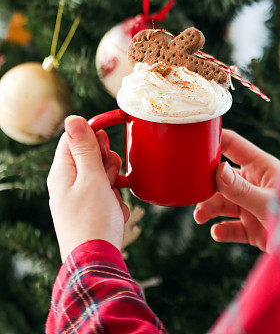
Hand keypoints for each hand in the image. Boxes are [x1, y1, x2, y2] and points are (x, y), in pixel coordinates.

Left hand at [47, 115, 129, 262]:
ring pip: (103, 174)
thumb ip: (85, 147)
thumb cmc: (93, 220)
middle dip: (107, 162)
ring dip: (114, 182)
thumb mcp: (91, 178)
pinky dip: (115, 200)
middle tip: (110, 176)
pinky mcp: (91, 210)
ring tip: (112, 198)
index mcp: (62, 172)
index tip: (107, 144)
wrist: (97, 263)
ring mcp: (79, 198)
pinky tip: (114, 213)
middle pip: (90, 154)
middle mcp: (68, 183)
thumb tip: (72, 118)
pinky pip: (108, 193)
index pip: (73, 138)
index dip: (92, 135)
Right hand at [193, 129, 279, 251]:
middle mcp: (256, 184)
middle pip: (222, 178)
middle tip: (192, 191)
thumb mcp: (266, 202)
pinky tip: (218, 232)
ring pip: (223, 203)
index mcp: (262, 167)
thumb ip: (241, 189)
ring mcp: (253, 206)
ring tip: (201, 217)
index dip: (215, 140)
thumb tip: (217, 170)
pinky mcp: (253, 229)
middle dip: (206, 184)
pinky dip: (222, 230)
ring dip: (209, 208)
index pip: (233, 146)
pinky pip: (231, 228)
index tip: (193, 140)